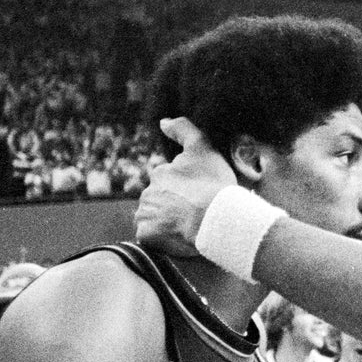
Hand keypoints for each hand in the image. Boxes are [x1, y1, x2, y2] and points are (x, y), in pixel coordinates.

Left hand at [134, 117, 236, 256]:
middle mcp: (148, 192)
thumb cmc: (213, 184)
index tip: (199, 195)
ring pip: (153, 218)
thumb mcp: (204, 149)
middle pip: (160, 200)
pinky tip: (180, 238)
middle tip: (196, 213)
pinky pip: (151, 237)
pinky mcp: (146, 235)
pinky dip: (162, 239)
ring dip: (166, 222)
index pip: (168, 181)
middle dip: (173, 205)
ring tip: (189, 227)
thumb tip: (163, 122)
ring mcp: (145, 215)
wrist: (216, 218)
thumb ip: (184, 129)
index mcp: (160, 173)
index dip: (185, 188)